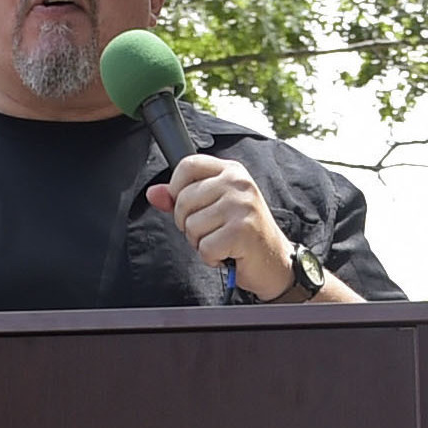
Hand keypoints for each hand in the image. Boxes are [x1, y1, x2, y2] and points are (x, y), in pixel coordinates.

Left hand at [148, 155, 290, 298]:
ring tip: (222, 241)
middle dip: (188, 224)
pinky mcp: (242, 231)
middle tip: (212, 231)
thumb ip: (180, 198)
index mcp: (230, 171)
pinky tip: (228, 253)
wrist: (273, 261)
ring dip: (201, 243)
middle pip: (183, 200)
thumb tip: (153, 193)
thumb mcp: (211, 208)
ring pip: (191, 226)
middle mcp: (238, 183)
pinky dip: (211, 258)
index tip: (188, 207)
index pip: (188, 165)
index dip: (176, 189)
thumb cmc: (241, 234)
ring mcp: (242, 205)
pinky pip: (205, 247)